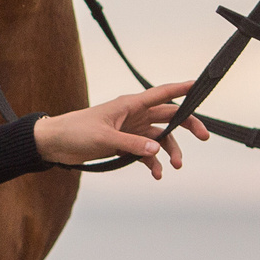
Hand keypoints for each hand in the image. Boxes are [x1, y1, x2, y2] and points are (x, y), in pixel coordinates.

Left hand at [33, 82, 209, 180]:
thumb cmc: (76, 131)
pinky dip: (153, 163)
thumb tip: (158, 150)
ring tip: (175, 166)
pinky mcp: (124, 145)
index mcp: (129, 104)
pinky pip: (146, 153)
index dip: (181, 88)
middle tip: (204, 137)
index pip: (161, 94)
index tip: (199, 84)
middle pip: (168, 116)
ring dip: (170, 150)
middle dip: (187, 125)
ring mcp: (131, 130)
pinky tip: (156, 174)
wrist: (55, 143)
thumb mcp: (104, 138)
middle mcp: (134, 115)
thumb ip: (131, 144)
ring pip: (160, 138)